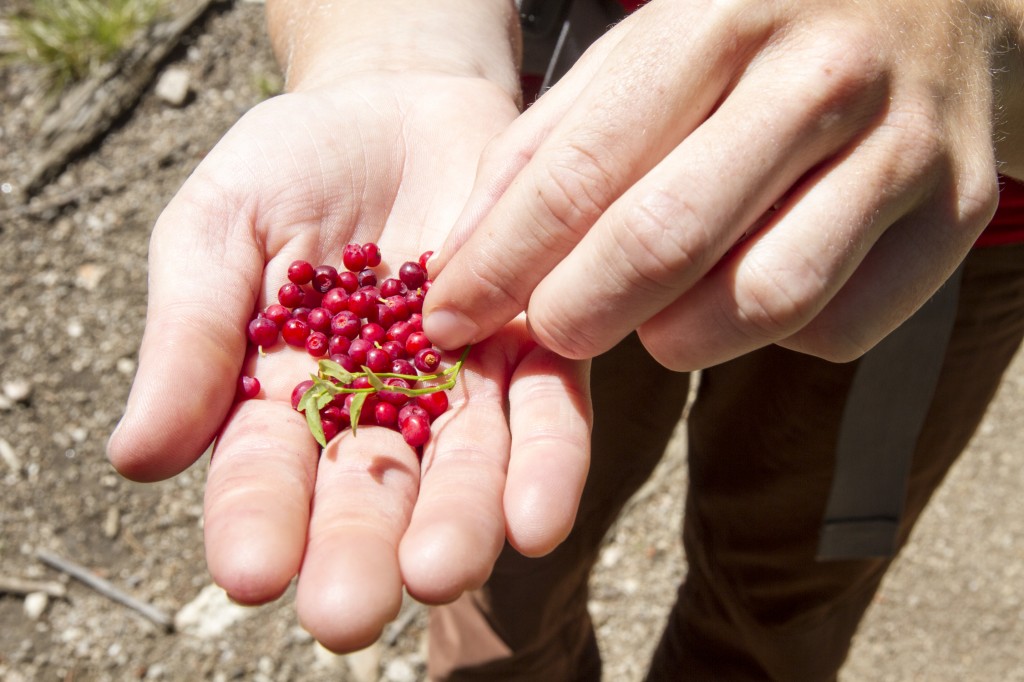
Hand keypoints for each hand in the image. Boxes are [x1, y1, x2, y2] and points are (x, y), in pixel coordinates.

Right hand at [105, 73, 591, 651]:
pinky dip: (544, 463)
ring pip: (463, 469)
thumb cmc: (294, 166)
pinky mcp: (534, 346)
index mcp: (284, 397)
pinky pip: (548, 413)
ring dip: (456, 524)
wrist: (397, 105)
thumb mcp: (218, 227)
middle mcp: (376, 411)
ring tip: (441, 570)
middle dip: (359, 551)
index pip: (264, 476)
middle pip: (369, 495)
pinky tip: (536, 520)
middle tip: (350, 610)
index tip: (251, 571)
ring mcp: (461, 385)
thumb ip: (189, 333)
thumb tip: (136, 458)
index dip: (255, 521)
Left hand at [424, 0, 1023, 369]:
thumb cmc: (756, 34)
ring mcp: (903, 147)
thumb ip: (549, 148)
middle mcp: (820, 77)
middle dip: (581, 314)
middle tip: (549, 332)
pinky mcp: (955, 216)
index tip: (447, 319)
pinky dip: (772, 338)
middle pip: (671, 241)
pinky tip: (750, 294)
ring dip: (679, 338)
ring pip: (764, 301)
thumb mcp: (645, 54)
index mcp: (720, 19)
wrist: (936, 0)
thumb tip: (463, 262)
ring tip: (653, 316)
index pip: (584, 168)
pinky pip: (839, 327)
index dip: (503, 261)